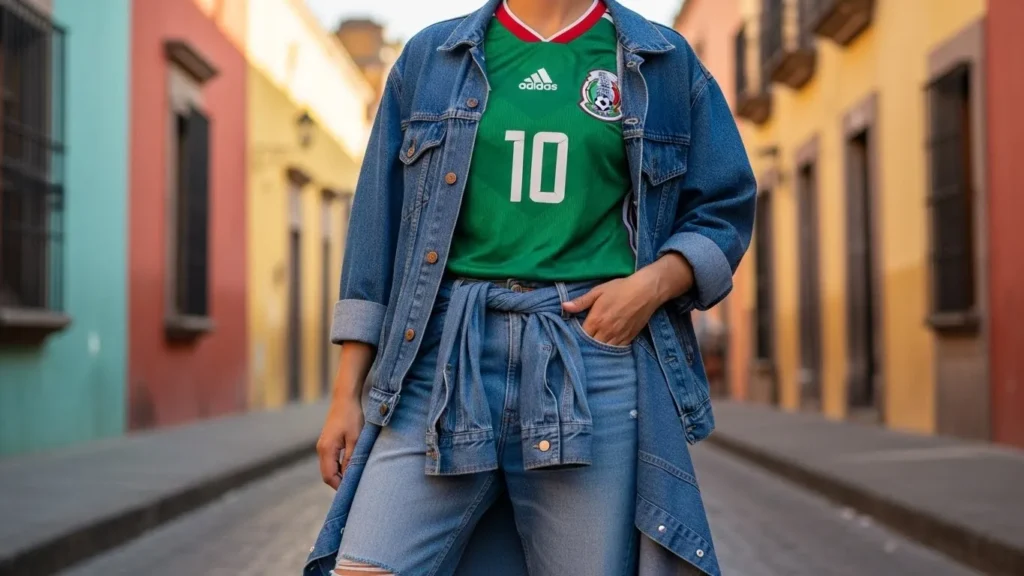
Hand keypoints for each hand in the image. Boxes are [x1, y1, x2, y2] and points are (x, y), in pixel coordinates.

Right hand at [317, 395, 363, 489]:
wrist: (345, 398)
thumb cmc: (352, 417)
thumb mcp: (355, 439)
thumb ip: (351, 459)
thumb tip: (349, 477)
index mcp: (326, 449)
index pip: (329, 476)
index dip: (339, 486)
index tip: (353, 491)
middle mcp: (321, 449)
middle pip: (327, 474)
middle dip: (339, 483)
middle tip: (356, 487)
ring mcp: (323, 446)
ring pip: (329, 468)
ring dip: (340, 475)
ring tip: (355, 478)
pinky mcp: (327, 442)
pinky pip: (331, 460)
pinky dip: (339, 467)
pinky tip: (351, 467)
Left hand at [561, 253, 693, 345]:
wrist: (646, 291)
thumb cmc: (620, 288)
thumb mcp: (598, 291)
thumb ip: (581, 301)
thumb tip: (563, 306)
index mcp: (596, 320)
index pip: (580, 337)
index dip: (575, 338)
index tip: (570, 336)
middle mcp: (606, 332)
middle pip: (591, 346)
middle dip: (585, 346)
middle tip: (579, 345)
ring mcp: (618, 337)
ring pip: (603, 351)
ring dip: (597, 351)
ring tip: (591, 351)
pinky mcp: (629, 338)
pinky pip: (616, 350)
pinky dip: (610, 351)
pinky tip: (606, 350)